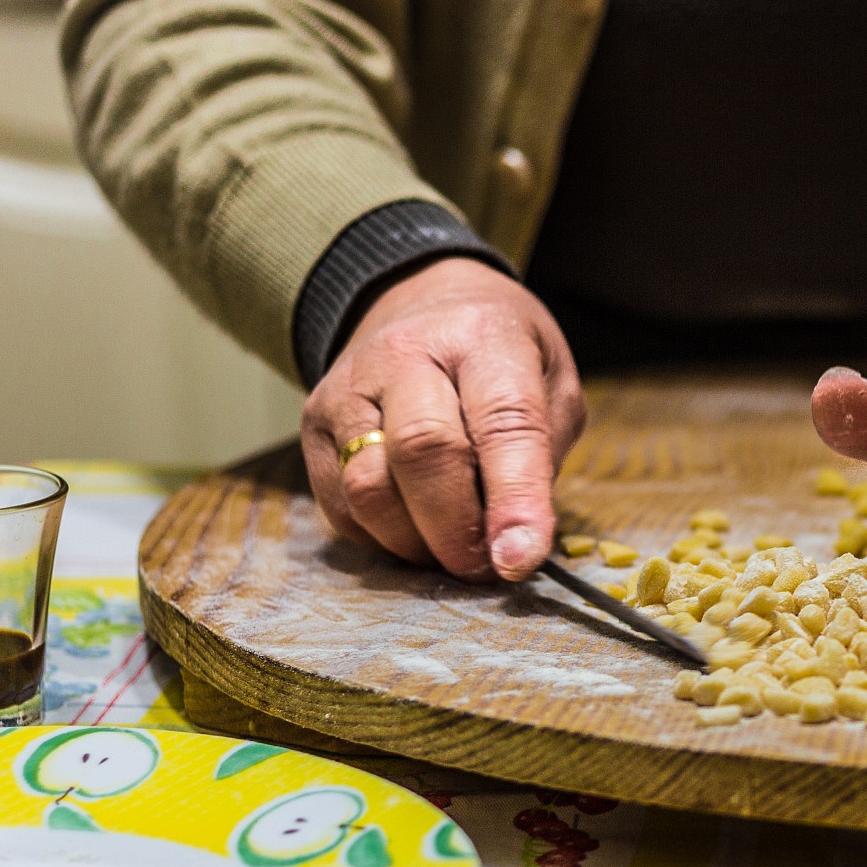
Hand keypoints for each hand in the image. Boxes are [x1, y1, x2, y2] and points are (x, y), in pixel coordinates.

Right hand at [302, 258, 585, 582]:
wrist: (419, 300)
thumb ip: (544, 453)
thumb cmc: (499, 354)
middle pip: (422, 454)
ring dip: (417, 543)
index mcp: (483, 337)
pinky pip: (342, 508)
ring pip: (369, 490)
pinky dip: (384, 539)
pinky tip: (416, 529)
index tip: (520, 559)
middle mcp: (405, 354)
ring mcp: (347, 389)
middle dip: (458, 531)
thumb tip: (516, 542)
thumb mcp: (552, 380)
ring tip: (453, 547)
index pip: (502, 422)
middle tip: (486, 566)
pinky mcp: (314, 426)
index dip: (514, 498)